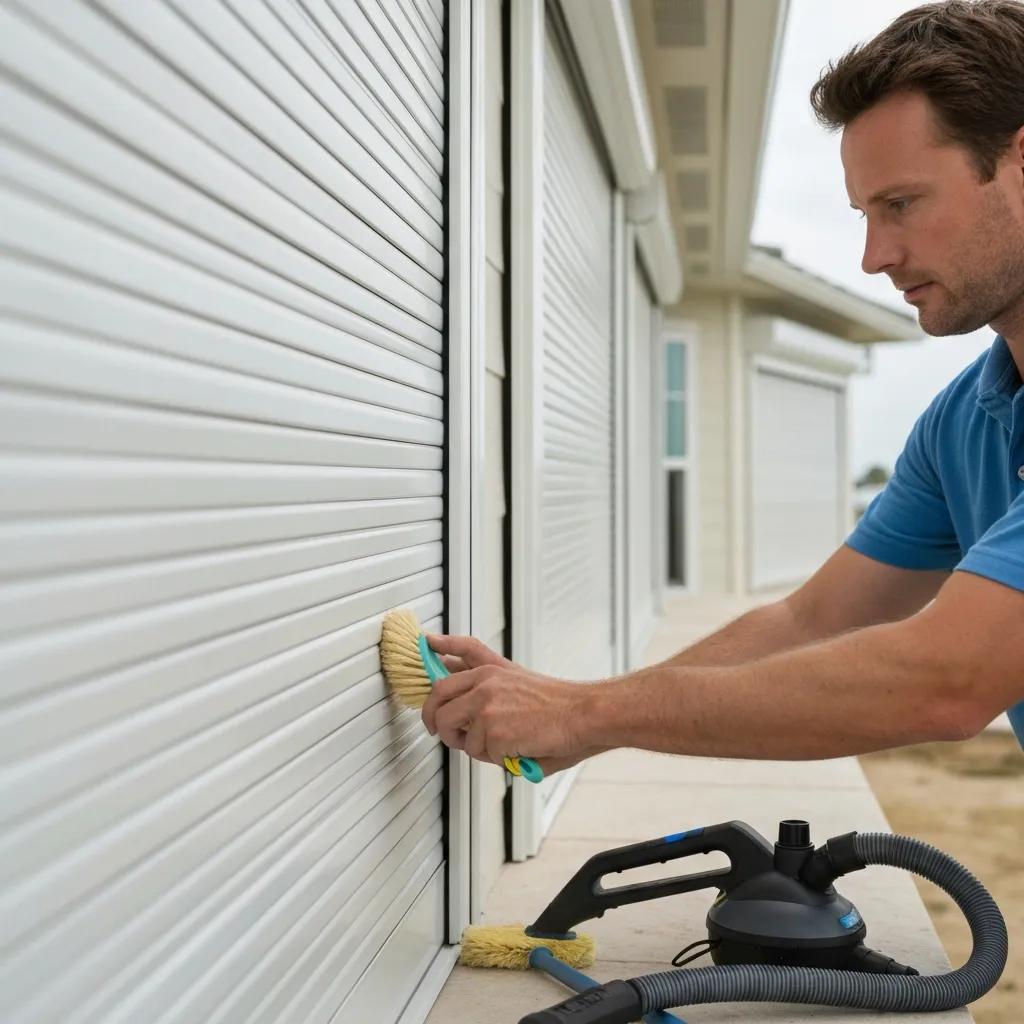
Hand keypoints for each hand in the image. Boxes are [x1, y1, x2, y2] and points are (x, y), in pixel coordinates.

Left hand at [420, 634, 598, 773]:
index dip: (439, 648)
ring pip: (457, 735)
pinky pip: (480, 754)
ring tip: (502, 744)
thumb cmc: (558, 705)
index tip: (427, 644)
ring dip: (474, 747)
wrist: (583, 715)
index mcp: (492, 670)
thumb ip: (488, 688)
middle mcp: (484, 684)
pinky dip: (498, 759)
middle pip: (437, 698)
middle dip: (433, 720)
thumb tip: (463, 703)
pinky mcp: (493, 732)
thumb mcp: (519, 682)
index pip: (460, 651)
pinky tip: (518, 748)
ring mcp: (486, 708)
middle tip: (439, 731)